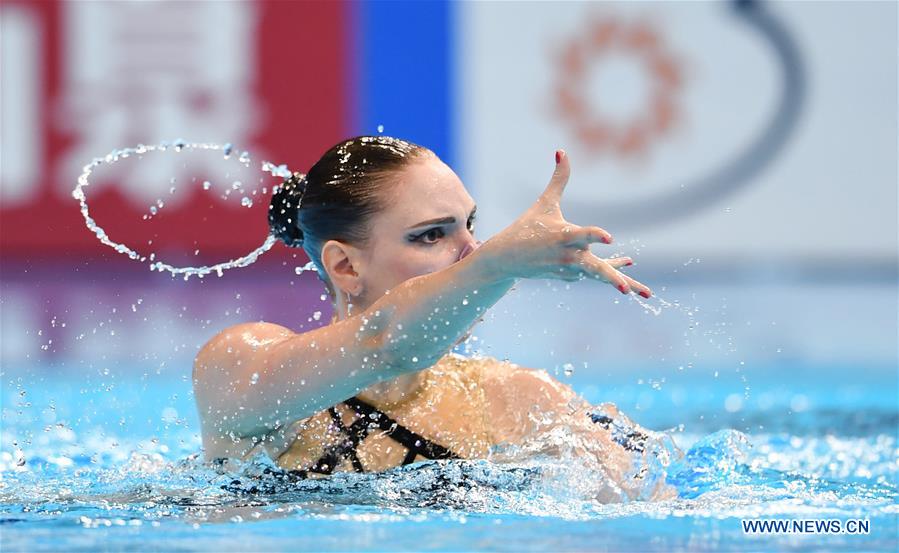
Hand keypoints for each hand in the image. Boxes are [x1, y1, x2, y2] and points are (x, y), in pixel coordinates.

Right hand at [480, 149, 651, 297]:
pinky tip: (629, 274)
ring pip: (598, 276)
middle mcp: (568, 255)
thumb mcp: (544, 203)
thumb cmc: (527, 227)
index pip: (582, 235)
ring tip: (641, 294)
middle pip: (592, 268)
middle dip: (610, 278)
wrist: (507, 259)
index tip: (610, 238)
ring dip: (618, 282)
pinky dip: (612, 272)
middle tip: (625, 290)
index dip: (595, 236)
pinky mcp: (571, 276)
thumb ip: (559, 179)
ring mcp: (570, 269)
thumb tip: (562, 151)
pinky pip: (596, 273)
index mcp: (563, 236)